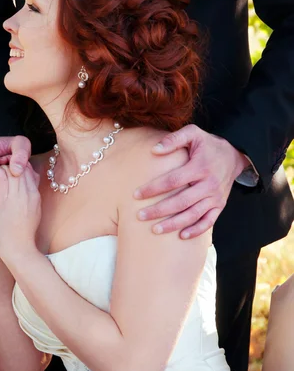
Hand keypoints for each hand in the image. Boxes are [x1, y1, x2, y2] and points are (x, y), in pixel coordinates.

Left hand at [0, 163, 41, 266]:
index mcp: (35, 195)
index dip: (19, 167)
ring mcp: (16, 195)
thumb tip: (29, 189)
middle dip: (11, 163)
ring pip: (11, 169)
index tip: (9, 169)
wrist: (18, 248)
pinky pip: (0, 177)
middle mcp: (27, 193)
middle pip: (21, 167)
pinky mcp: (3, 200)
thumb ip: (31, 198)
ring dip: (1, 166)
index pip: (29, 171)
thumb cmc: (23, 234)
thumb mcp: (33, 213)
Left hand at [134, 124, 249, 238]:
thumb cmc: (207, 144)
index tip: (136, 195)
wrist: (234, 154)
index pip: (172, 180)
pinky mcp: (220, 205)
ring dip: (173, 224)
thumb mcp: (193, 133)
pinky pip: (208, 221)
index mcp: (200, 167)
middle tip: (139, 216)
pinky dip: (196, 230)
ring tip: (154, 230)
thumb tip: (154, 150)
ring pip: (193, 214)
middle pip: (180, 201)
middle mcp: (208, 184)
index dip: (153, 188)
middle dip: (159, 210)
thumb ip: (173, 139)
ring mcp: (215, 197)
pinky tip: (181, 236)